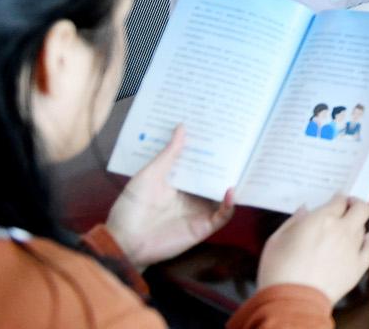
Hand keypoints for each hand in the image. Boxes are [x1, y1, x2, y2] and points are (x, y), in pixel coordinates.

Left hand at [105, 126, 233, 269]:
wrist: (124, 242)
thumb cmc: (131, 207)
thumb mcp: (149, 175)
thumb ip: (169, 154)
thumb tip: (182, 126)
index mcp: (179, 181)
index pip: (200, 163)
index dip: (210, 149)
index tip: (221, 131)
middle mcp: (192, 195)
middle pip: (215, 178)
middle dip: (228, 164)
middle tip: (241, 144)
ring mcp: (199, 211)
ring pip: (222, 195)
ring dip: (234, 183)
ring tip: (245, 166)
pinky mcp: (203, 227)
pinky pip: (222, 216)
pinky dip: (230, 204)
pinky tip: (231, 191)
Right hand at [256, 194, 368, 303]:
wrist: (292, 300)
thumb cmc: (279, 268)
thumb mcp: (277, 239)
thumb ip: (294, 221)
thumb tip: (305, 210)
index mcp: (322, 219)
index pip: (339, 201)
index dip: (338, 199)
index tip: (335, 200)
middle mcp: (342, 229)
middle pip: (361, 208)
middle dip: (355, 204)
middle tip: (347, 208)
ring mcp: (353, 248)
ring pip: (363, 228)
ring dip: (356, 225)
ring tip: (348, 229)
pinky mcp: (358, 267)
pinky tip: (367, 240)